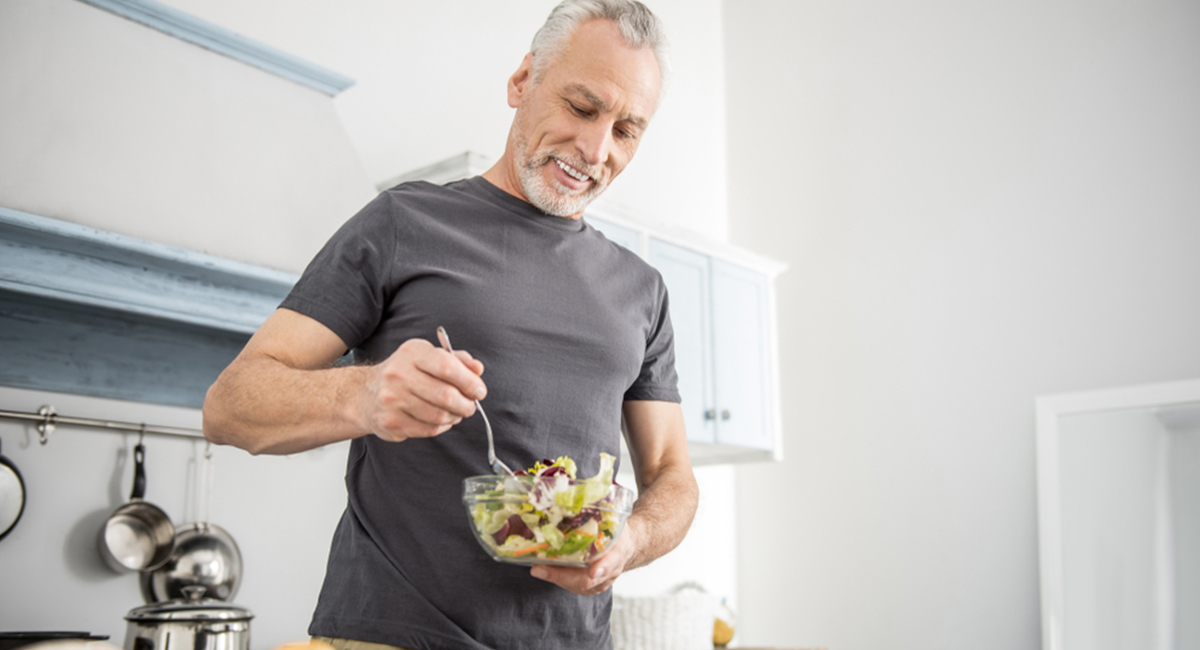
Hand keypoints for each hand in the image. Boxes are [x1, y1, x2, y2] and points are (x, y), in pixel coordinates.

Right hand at [359, 337, 485, 441]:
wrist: (366, 393)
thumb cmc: (406, 373)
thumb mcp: (429, 357)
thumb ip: (456, 360)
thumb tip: (478, 369)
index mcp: (412, 353)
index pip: (447, 366)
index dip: (469, 381)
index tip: (480, 391)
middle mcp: (398, 374)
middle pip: (445, 395)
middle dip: (466, 404)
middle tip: (471, 406)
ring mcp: (392, 399)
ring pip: (439, 415)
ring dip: (455, 416)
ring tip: (456, 412)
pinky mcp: (391, 422)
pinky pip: (429, 429)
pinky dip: (442, 427)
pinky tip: (442, 420)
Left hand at [529, 518, 641, 594]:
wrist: (628, 546)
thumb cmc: (617, 530)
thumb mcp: (615, 516)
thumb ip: (602, 507)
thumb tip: (580, 490)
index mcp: (619, 550)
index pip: (612, 560)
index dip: (603, 566)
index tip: (593, 571)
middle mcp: (611, 569)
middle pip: (587, 579)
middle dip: (562, 575)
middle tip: (540, 569)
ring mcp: (601, 581)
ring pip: (577, 585)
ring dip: (556, 578)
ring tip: (538, 569)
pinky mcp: (591, 586)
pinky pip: (573, 586)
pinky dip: (558, 579)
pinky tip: (544, 571)